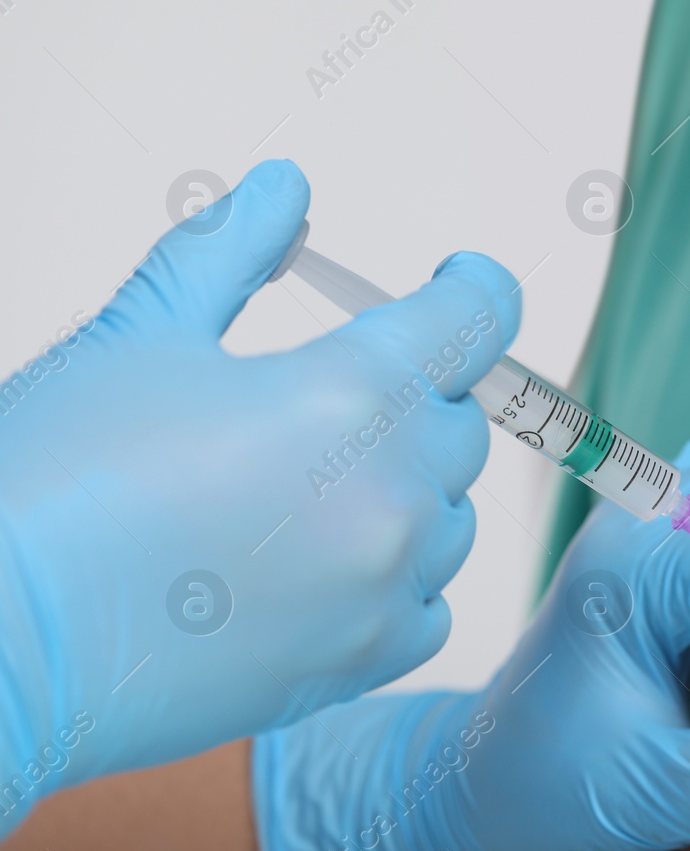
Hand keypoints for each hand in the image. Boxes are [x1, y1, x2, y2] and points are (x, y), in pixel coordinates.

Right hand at [0, 160, 518, 830]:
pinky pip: (429, 605)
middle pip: (462, 423)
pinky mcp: (361, 662)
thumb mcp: (141, 335)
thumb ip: (229, 251)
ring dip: (405, 489)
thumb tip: (287, 188)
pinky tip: (321, 564)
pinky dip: (395, 578)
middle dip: (414, 397)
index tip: (457, 287)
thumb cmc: (50, 482)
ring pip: (452, 516)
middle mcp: (393, 493)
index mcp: (354, 394)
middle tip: (325, 400)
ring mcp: (384, 587)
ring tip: (303, 489)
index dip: (474, 291)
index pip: (479, 321)